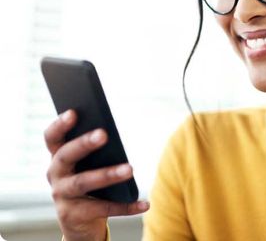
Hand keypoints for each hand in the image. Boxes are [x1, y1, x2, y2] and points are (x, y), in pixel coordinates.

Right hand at [44, 110, 149, 240]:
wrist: (79, 221)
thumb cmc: (88, 178)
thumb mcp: (87, 162)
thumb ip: (94, 147)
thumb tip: (112, 131)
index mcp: (58, 156)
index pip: (52, 137)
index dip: (60, 124)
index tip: (74, 112)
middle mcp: (55, 174)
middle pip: (66, 155)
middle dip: (84, 143)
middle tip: (103, 134)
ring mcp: (62, 196)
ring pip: (83, 182)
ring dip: (108, 175)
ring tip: (130, 169)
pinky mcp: (73, 216)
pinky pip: (103, 209)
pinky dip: (126, 206)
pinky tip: (145, 203)